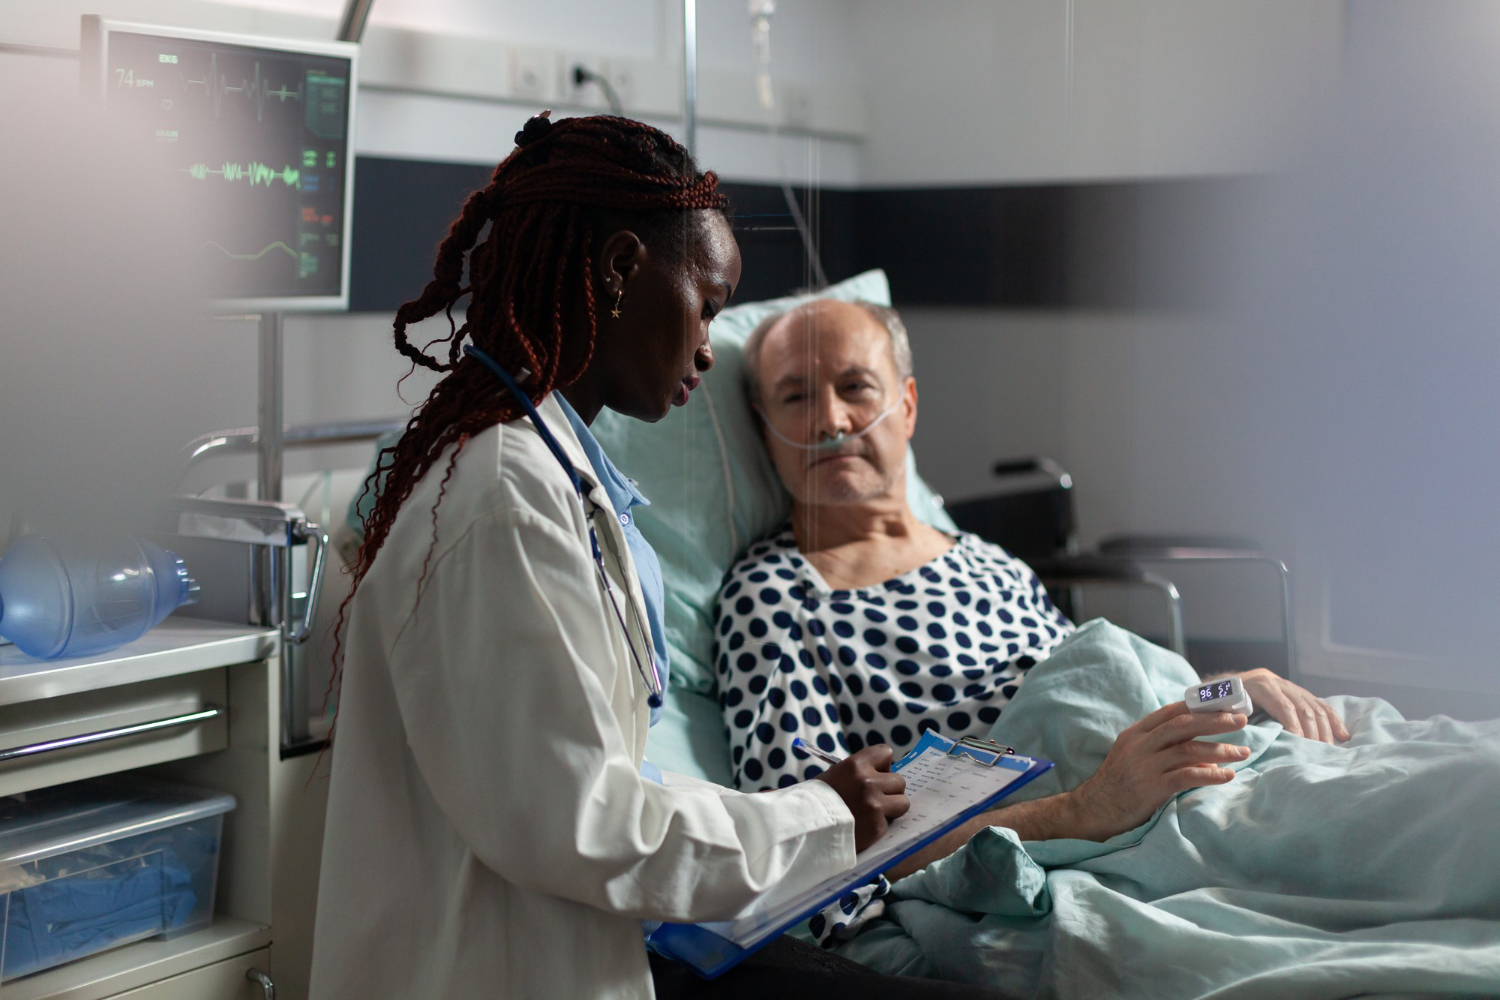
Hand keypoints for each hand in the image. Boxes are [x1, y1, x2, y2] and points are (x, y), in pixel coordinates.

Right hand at [813, 745, 910, 851]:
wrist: (805, 826)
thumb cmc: (818, 800)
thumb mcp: (835, 776)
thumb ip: (859, 774)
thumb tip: (882, 774)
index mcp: (855, 765)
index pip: (886, 753)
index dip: (883, 765)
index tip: (877, 775)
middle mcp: (867, 782)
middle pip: (899, 780)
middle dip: (890, 790)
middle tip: (876, 798)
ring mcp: (874, 805)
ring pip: (903, 802)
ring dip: (892, 808)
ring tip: (874, 813)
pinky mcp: (877, 826)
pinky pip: (891, 822)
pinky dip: (880, 825)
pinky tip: (865, 827)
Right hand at [1064, 702, 1249, 840]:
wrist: (1093, 810)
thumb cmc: (1118, 784)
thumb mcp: (1135, 757)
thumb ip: (1164, 749)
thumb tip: (1206, 754)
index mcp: (1136, 733)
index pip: (1171, 711)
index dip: (1200, 706)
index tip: (1225, 705)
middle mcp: (1140, 745)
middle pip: (1183, 725)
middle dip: (1215, 721)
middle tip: (1242, 721)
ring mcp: (1144, 766)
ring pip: (1188, 749)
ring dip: (1219, 750)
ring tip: (1242, 752)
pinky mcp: (1150, 788)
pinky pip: (1185, 777)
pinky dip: (1210, 774)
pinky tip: (1227, 775)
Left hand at [1232, 668, 1349, 743]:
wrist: (1231, 684)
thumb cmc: (1225, 701)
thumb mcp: (1223, 705)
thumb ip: (1232, 715)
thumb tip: (1244, 728)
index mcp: (1261, 686)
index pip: (1283, 706)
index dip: (1294, 725)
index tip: (1301, 744)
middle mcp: (1280, 684)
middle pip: (1303, 708)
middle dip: (1312, 732)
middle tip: (1318, 753)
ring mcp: (1293, 688)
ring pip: (1316, 707)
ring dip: (1326, 730)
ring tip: (1330, 749)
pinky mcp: (1302, 694)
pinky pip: (1323, 705)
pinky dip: (1334, 720)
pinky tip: (1344, 736)